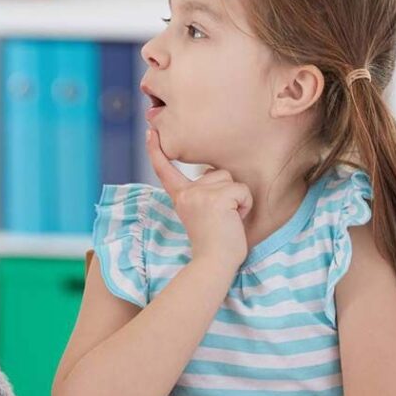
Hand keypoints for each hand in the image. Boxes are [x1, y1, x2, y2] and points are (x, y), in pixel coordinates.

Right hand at [146, 129, 251, 269]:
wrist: (214, 263)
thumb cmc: (215, 242)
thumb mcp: (201, 213)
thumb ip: (202, 193)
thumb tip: (210, 173)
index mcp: (181, 196)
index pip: (166, 170)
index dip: (156, 150)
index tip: (150, 132)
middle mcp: (187, 193)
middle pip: (218, 174)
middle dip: (228, 193)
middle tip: (221, 219)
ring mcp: (200, 195)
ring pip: (232, 181)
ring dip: (237, 200)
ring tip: (228, 219)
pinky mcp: (216, 199)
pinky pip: (242, 191)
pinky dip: (245, 206)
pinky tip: (235, 220)